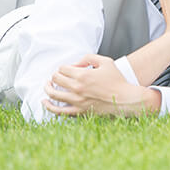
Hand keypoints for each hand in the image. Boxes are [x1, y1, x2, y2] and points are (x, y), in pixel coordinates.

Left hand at [42, 54, 160, 117]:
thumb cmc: (117, 80)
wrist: (125, 99)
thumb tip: (77, 63)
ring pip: (53, 94)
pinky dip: (50, 106)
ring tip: (47, 85)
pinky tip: (45, 102)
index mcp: (83, 75)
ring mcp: (77, 101)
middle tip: (56, 76)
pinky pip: (59, 111)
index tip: (69, 69)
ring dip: (48, 88)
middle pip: (56, 80)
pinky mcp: (78, 112)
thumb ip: (89, 58)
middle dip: (54, 76)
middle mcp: (77, 88)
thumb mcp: (106, 61)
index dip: (64, 67)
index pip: (63, 69)